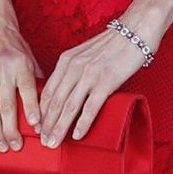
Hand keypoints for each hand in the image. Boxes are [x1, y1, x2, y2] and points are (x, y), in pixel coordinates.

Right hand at [0, 14, 43, 150]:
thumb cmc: (14, 47)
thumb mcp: (30, 60)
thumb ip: (36, 83)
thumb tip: (47, 111)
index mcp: (21, 64)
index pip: (28, 89)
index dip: (32, 109)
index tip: (37, 126)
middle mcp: (2, 69)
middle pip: (6, 104)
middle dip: (11, 129)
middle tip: (16, 147)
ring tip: (2, 146)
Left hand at [37, 23, 147, 149]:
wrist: (135, 30)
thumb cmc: (113, 44)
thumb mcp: (85, 53)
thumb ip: (74, 69)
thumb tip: (67, 90)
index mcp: (66, 60)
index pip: (48, 91)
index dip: (41, 112)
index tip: (37, 127)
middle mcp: (74, 67)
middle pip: (55, 102)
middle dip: (47, 125)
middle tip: (42, 142)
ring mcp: (89, 75)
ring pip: (69, 107)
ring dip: (60, 128)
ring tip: (53, 143)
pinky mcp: (106, 81)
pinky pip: (90, 107)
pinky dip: (82, 123)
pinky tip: (77, 135)